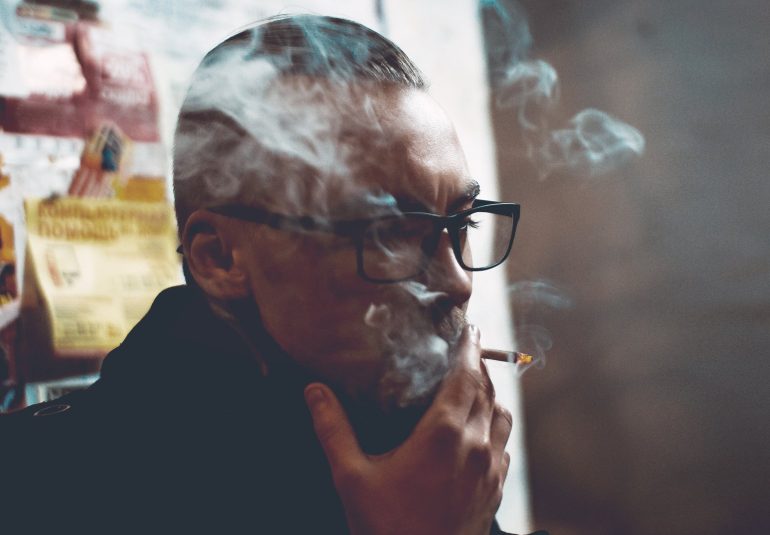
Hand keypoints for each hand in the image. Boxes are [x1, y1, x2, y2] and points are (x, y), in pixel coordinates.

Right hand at [304, 324, 512, 534]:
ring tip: (475, 386)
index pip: (466, 376)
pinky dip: (496, 427)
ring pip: (502, 417)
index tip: (470, 329)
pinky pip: (504, 446)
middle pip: (487, 391)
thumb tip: (315, 392)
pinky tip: (480, 433)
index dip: (469, 349)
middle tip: (467, 351)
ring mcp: (490, 470)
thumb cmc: (387, 527)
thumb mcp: (351, 477)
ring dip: (491, 396)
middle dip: (479, 367)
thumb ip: (333, 429)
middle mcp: (475, 446)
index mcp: (443, 434)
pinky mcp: (496, 491)